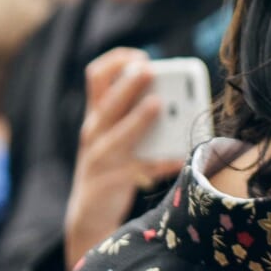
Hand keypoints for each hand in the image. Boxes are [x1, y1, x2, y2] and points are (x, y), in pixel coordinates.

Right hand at [64, 47, 180, 267]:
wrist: (89, 214)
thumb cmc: (112, 169)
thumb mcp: (115, 138)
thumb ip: (134, 117)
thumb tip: (172, 99)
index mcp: (96, 117)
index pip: (96, 77)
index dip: (116, 62)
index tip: (141, 56)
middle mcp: (93, 133)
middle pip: (106, 102)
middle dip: (127, 84)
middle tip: (149, 70)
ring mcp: (98, 158)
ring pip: (115, 134)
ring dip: (137, 118)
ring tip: (158, 105)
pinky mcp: (110, 182)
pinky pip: (138, 170)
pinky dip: (161, 163)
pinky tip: (181, 158)